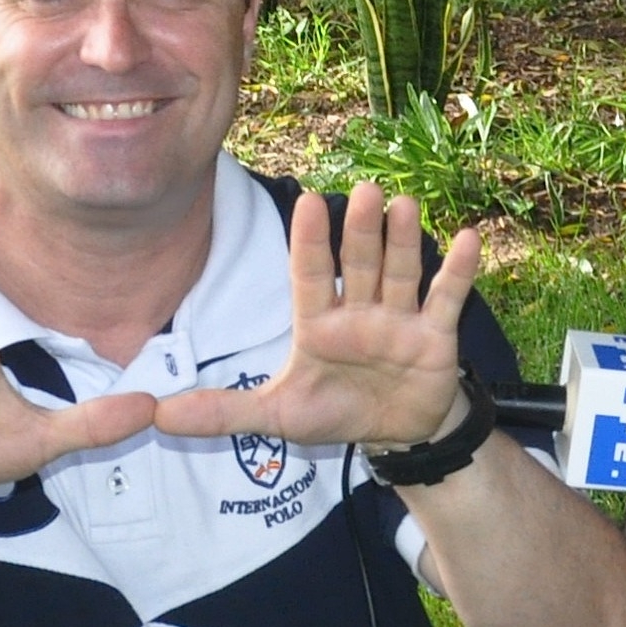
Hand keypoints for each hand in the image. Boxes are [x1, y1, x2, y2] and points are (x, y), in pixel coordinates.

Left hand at [154, 182, 473, 447]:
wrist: (397, 435)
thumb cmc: (337, 412)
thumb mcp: (277, 417)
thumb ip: (223, 413)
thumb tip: (158, 415)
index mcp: (319, 323)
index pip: (309, 274)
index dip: (308, 241)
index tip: (306, 200)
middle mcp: (359, 311)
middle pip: (357, 264)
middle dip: (359, 231)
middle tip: (364, 191)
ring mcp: (399, 320)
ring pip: (400, 272)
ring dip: (403, 240)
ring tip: (403, 204)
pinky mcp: (435, 337)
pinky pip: (446, 299)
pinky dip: (458, 272)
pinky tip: (468, 239)